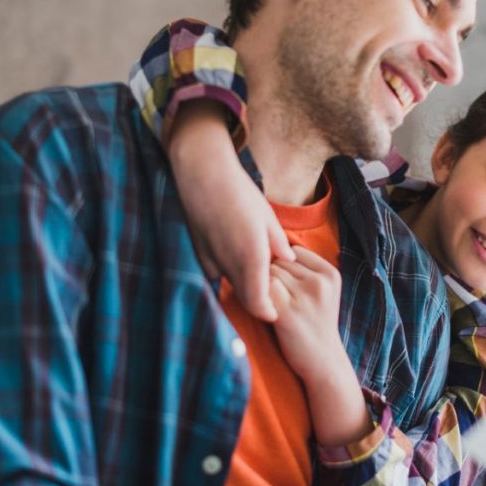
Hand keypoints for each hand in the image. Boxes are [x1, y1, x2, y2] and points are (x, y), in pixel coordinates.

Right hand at [168, 101, 293, 321]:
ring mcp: (211, 260)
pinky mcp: (199, 253)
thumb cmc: (240, 192)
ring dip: (245, 286)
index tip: (276, 311)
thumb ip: (278, 243)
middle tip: (272, 295)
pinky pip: (217, 273)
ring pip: (231, 286)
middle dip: (259, 302)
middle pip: (245, 299)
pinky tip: (236, 256)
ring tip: (258, 271)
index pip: (259, 303)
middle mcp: (230, 263)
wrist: (202, 174)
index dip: (268, 312)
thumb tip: (286, 261)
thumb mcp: (268, 217)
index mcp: (252, 256)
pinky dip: (229, 272)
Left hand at [268, 247, 372, 446]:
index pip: (294, 251)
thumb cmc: (316, 323)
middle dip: (272, 277)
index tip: (292, 287)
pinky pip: (262, 291)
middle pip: (278, 262)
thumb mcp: (323, 291)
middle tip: (281, 299)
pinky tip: (267, 311)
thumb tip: (270, 246)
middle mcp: (320, 283)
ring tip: (275, 305)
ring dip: (264, 288)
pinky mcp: (287, 313)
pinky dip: (258, 299)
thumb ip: (304, 269)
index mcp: (330, 273)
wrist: (323, 361)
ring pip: (267, 275)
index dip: (285, 267)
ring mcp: (304, 298)